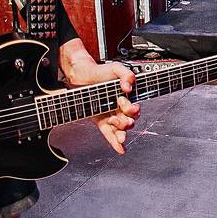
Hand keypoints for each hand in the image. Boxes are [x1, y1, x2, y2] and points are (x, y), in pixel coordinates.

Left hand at [59, 39, 139, 154]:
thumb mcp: (116, 68)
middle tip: (116, 115)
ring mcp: (111, 115)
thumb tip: (128, 87)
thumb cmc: (101, 71)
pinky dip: (115, 142)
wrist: (82, 76)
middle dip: (125, 122)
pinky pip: (109, 134)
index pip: (134, 109)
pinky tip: (120, 149)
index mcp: (127, 98)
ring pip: (121, 130)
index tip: (121, 100)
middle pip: (129, 122)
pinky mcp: (101, 121)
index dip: (130, 108)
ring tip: (119, 135)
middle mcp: (120, 109)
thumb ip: (126, 74)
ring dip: (122, 134)